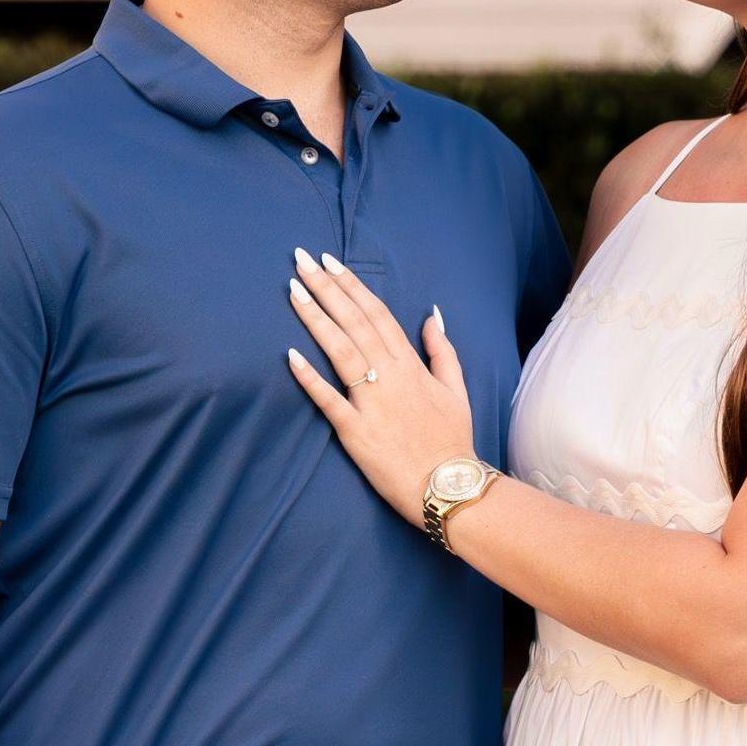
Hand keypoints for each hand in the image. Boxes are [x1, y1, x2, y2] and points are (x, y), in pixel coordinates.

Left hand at [285, 248, 473, 520]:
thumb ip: (442, 350)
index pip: (377, 314)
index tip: (330, 262)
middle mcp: (390, 376)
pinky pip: (329, 400)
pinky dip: (310, 378)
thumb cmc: (452, 439)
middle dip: (326, 288)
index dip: (352, 286)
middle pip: (354, 322)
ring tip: (292, 290)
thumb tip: (431, 315)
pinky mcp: (356, 431)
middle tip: (301, 260)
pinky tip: (289, 356)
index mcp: (411, 365)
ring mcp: (372, 402)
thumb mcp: (457, 389)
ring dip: (316, 318)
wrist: (448, 486)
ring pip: (340, 351)